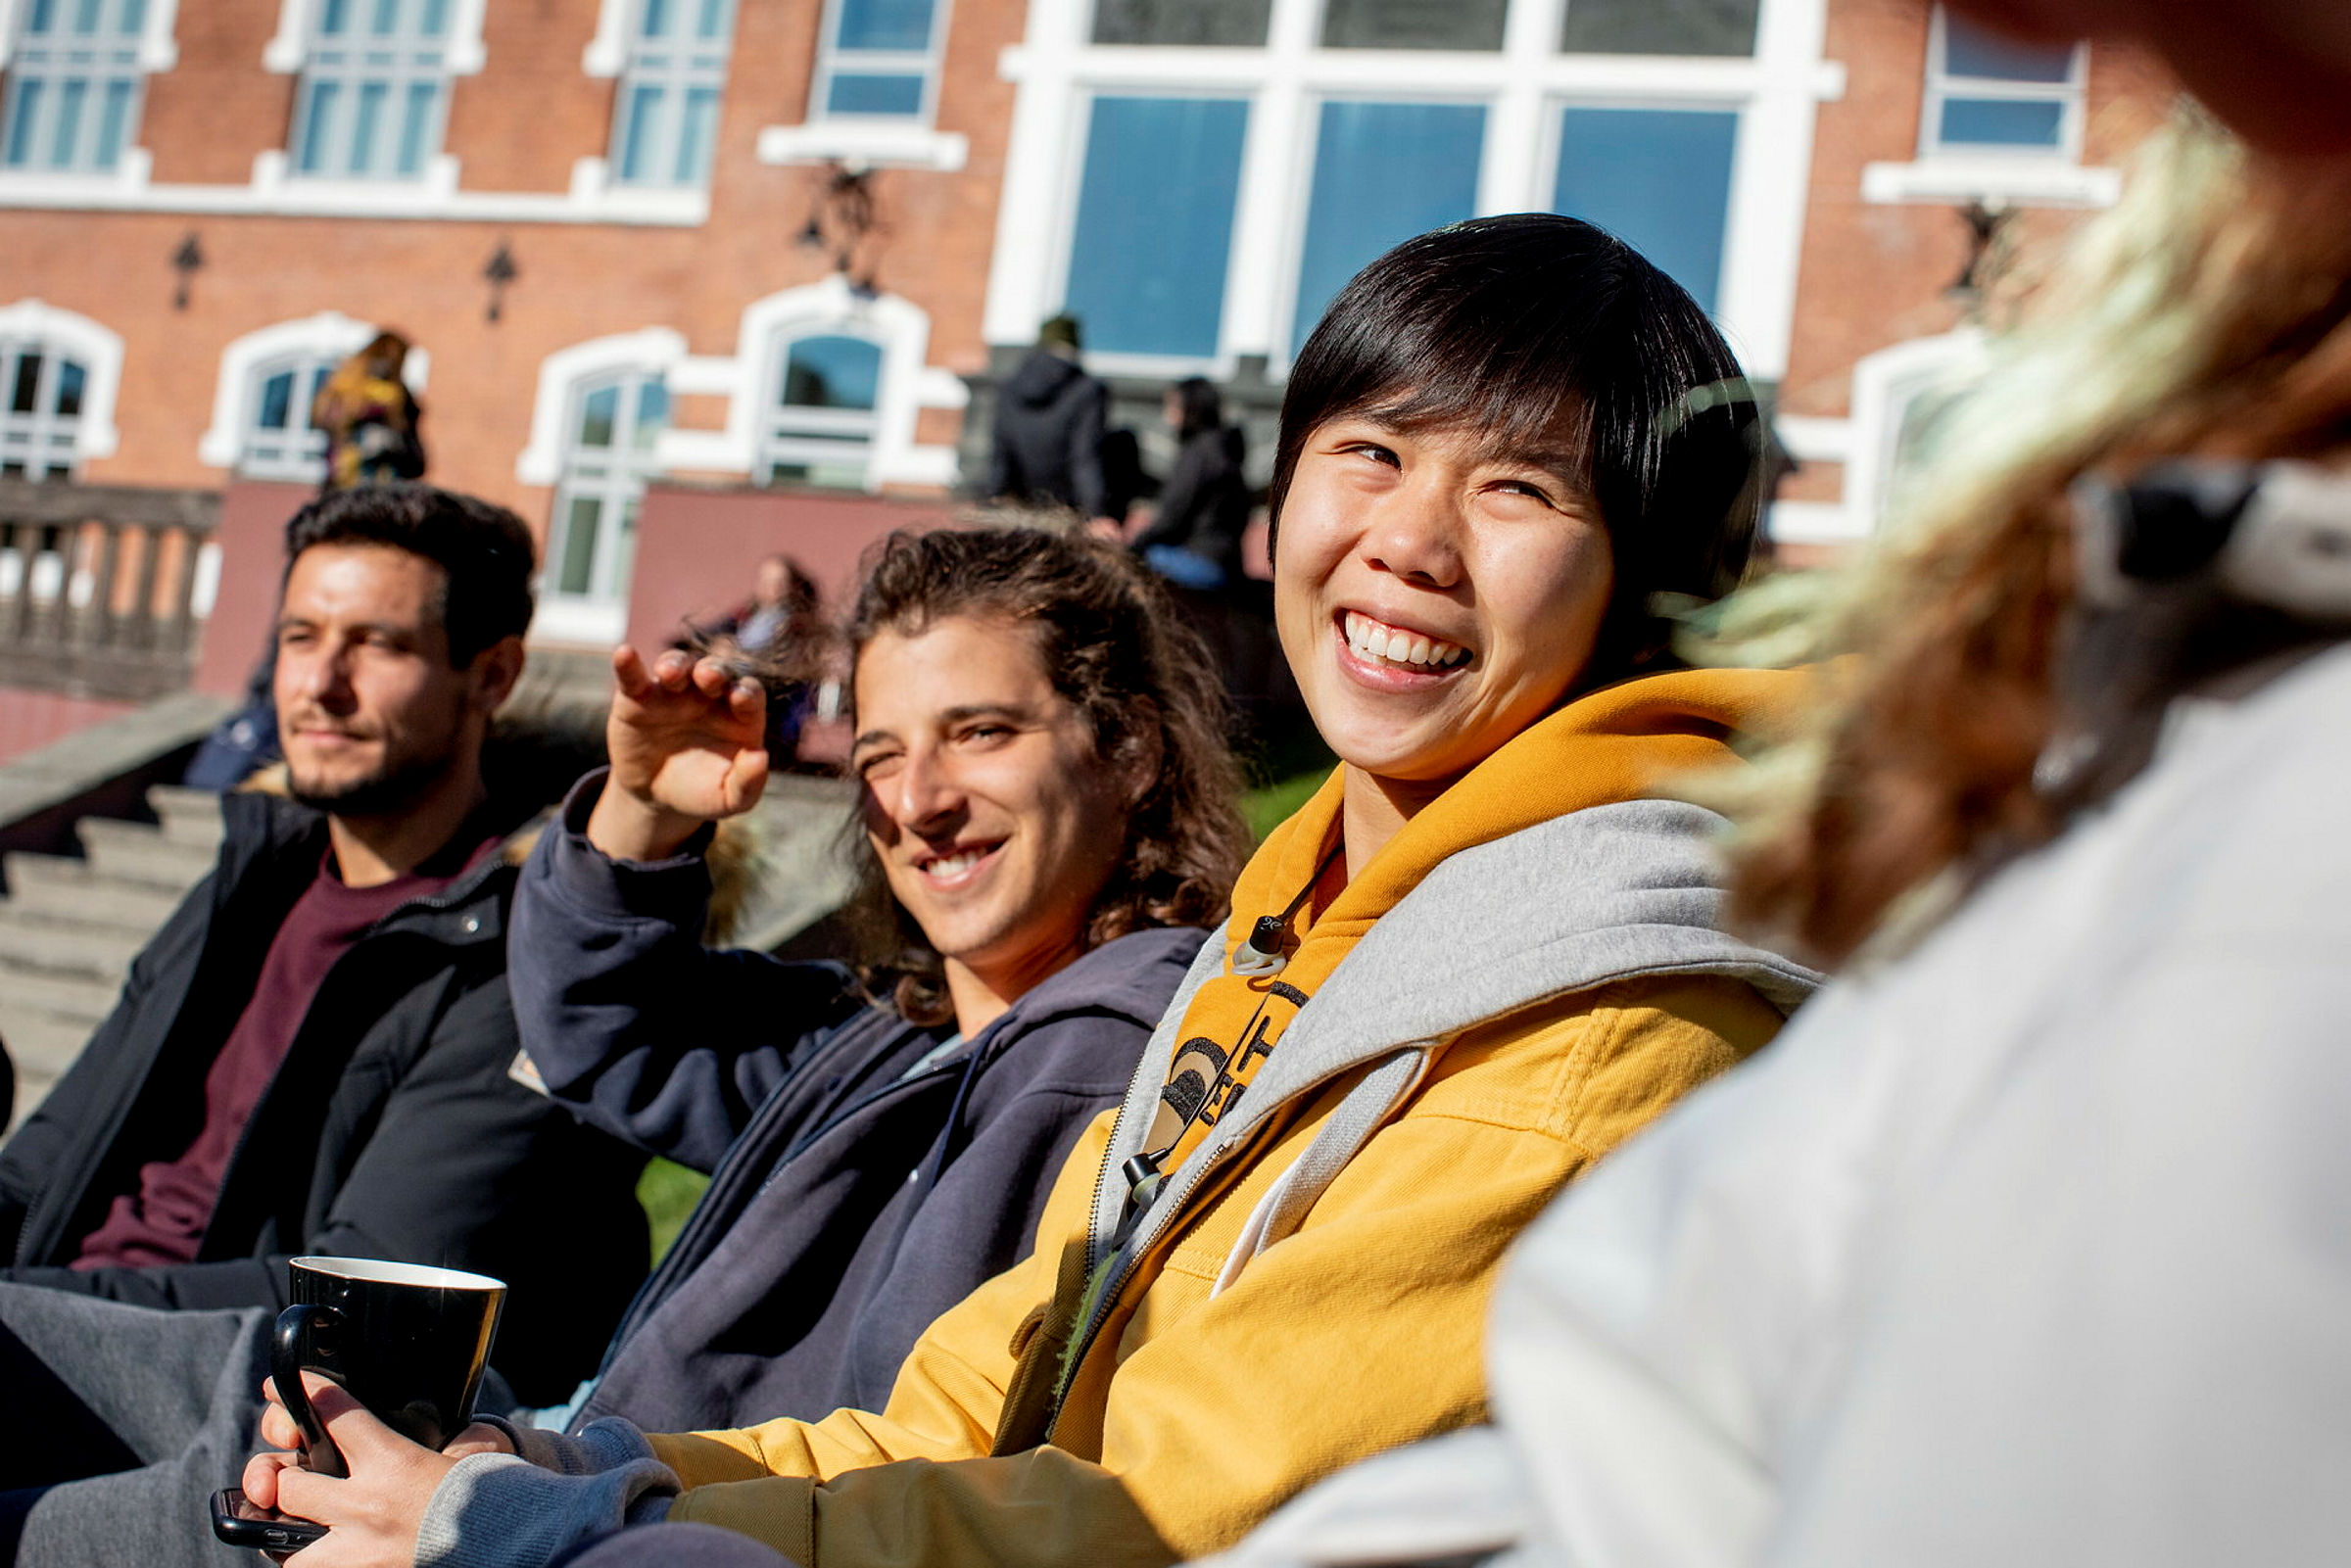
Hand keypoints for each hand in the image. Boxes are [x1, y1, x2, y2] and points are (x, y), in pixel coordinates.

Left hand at [245, 1373, 514, 1564]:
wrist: (512, 1546)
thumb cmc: (488, 1499)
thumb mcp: (454, 1458)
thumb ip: (405, 1448)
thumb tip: (360, 1437)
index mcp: (395, 1463)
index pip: (333, 1414)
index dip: (300, 1392)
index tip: (280, 1385)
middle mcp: (367, 1508)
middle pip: (289, 1482)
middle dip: (284, 1477)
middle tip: (286, 1476)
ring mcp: (356, 1556)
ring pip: (286, 1544)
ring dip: (291, 1534)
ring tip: (304, 1528)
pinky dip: (310, 1563)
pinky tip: (326, 1553)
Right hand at [592, 644, 770, 859]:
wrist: (657, 798)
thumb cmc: (702, 792)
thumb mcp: (729, 798)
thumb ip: (749, 782)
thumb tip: (760, 757)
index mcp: (739, 714)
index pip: (749, 693)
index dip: (747, 692)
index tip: (741, 699)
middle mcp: (708, 695)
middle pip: (715, 671)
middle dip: (713, 670)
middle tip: (708, 677)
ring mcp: (673, 692)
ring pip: (678, 665)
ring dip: (676, 664)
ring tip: (670, 674)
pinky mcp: (637, 698)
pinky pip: (633, 676)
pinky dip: (627, 664)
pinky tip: (623, 654)